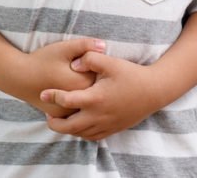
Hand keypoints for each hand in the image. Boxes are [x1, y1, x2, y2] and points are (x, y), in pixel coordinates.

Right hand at [21, 38, 104, 116]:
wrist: (20, 77)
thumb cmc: (42, 60)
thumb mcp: (63, 48)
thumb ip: (85, 45)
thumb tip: (104, 45)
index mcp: (82, 83)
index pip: (101, 75)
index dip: (96, 67)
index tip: (88, 62)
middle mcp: (79, 101)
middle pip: (96, 90)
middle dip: (93, 82)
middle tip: (78, 71)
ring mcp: (69, 111)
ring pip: (87, 103)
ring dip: (87, 95)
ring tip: (75, 82)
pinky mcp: (61, 115)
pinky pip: (76, 110)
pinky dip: (76, 104)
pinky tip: (70, 94)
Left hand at [40, 51, 164, 140]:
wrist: (154, 91)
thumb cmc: (131, 74)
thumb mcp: (110, 61)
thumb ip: (89, 59)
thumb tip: (73, 64)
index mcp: (95, 98)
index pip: (67, 101)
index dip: (52, 97)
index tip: (42, 94)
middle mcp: (99, 115)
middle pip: (70, 126)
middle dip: (55, 124)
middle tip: (47, 116)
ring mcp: (107, 124)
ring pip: (81, 134)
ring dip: (68, 130)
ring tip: (60, 121)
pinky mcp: (114, 129)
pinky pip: (93, 137)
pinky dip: (82, 134)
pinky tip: (78, 126)